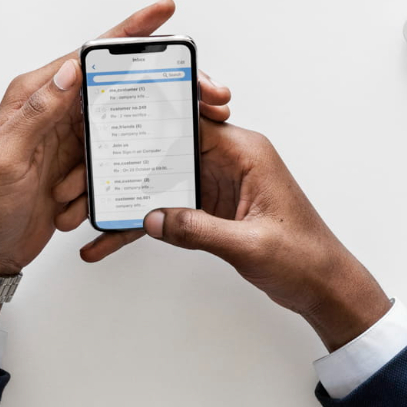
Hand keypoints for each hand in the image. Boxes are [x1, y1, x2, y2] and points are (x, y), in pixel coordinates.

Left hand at [0, 0, 234, 322]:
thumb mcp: (5, 155)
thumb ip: (38, 110)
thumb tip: (71, 69)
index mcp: (34, 95)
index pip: (88, 55)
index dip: (128, 32)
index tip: (162, 11)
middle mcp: (54, 109)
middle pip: (114, 84)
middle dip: (151, 87)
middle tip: (197, 90)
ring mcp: (68, 137)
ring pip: (118, 125)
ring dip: (126, 146)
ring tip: (115, 168)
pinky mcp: (78, 164)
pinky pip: (111, 160)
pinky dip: (112, 176)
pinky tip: (97, 195)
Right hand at [80, 123, 389, 350]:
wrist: (324, 286)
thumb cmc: (305, 257)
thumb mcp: (249, 245)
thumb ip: (199, 229)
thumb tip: (153, 218)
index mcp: (245, 152)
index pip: (190, 121)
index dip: (149, 120)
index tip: (112, 123)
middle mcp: (228, 161)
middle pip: (164, 150)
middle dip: (122, 164)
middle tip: (81, 178)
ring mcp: (217, 184)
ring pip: (159, 181)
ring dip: (124, 198)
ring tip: (82, 213)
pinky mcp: (210, 208)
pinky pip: (168, 210)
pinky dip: (143, 224)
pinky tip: (110, 241)